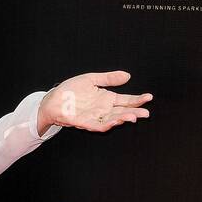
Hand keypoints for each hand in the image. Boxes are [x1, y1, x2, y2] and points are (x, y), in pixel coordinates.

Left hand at [37, 71, 151, 134]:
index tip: (149, 97)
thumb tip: (127, 76)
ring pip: (111, 120)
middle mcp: (102, 110)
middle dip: (134, 112)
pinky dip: (105, 125)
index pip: (125, 100)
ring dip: (122, 119)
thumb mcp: (91, 80)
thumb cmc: (70, 90)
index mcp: (106, 99)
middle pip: (121, 112)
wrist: (53, 99)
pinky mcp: (83, 122)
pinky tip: (114, 122)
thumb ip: (109, 79)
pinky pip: (96, 126)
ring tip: (132, 117)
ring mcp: (93, 117)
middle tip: (146, 113)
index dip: (137, 100)